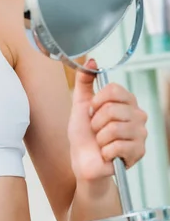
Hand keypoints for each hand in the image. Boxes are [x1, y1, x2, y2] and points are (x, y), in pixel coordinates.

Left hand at [68, 59, 147, 181]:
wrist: (84, 160)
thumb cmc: (84, 133)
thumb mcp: (80, 103)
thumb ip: (85, 81)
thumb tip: (91, 60)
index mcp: (127, 101)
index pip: (114, 89)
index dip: (97, 100)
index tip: (92, 109)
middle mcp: (138, 115)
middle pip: (112, 109)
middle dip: (96, 122)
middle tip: (96, 129)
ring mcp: (141, 133)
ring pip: (114, 128)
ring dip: (100, 137)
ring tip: (101, 141)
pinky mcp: (139, 152)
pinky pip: (117, 146)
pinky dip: (105, 151)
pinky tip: (107, 153)